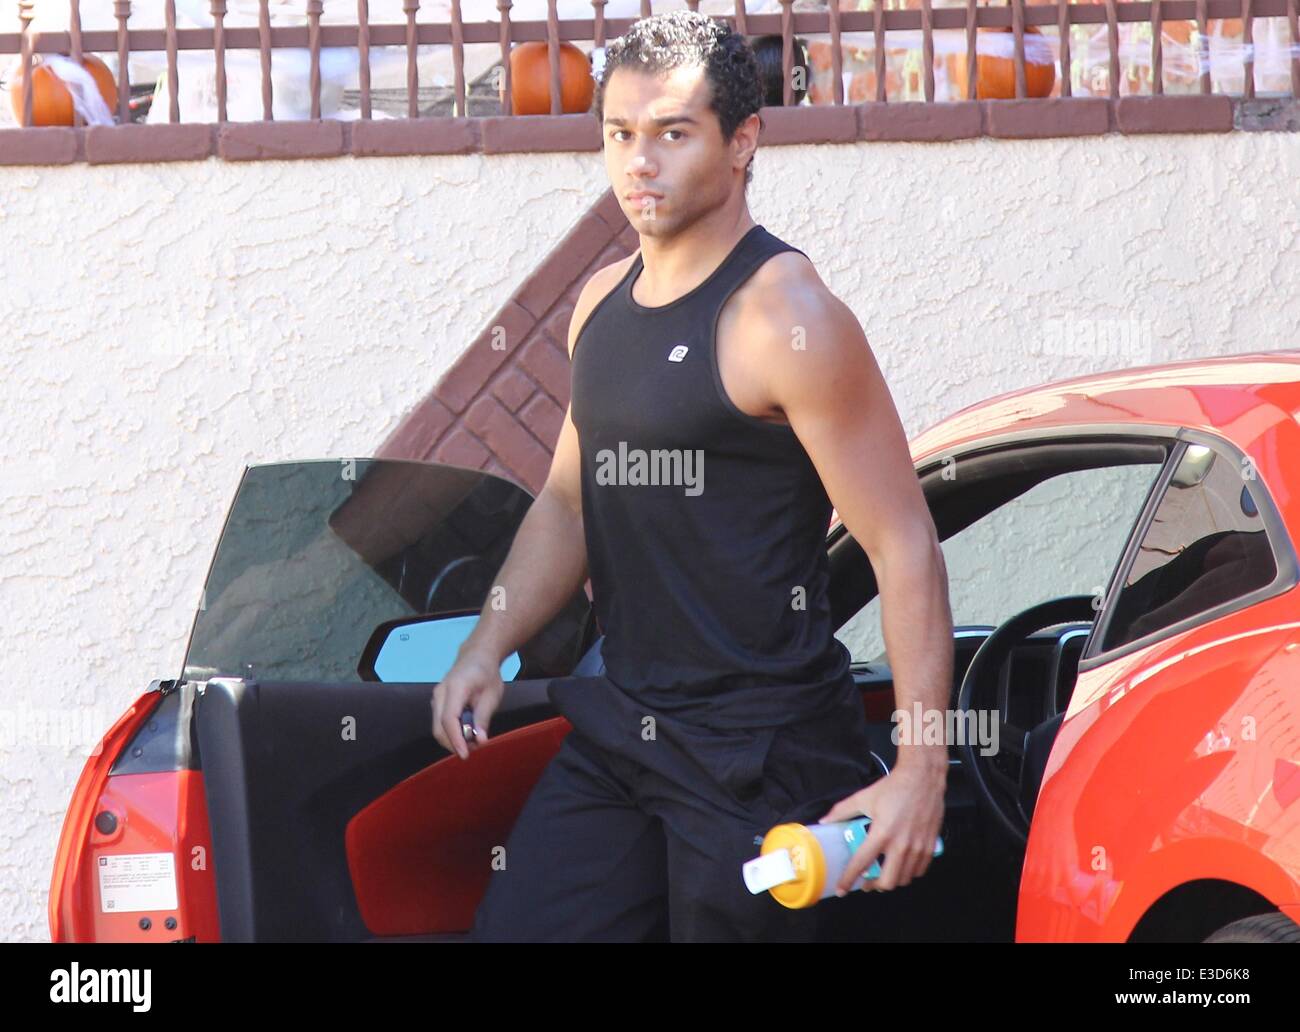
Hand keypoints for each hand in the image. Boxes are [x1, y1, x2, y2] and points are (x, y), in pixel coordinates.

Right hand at [431, 649, 504, 759]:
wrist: (476, 656)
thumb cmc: (487, 674)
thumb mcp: (492, 695)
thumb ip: (483, 718)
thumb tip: (479, 741)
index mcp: (455, 688)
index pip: (449, 719)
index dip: (456, 740)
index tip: (465, 754)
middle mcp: (440, 693)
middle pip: (438, 728)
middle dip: (454, 743)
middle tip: (474, 749)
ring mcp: (436, 697)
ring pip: (437, 728)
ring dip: (453, 740)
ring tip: (473, 742)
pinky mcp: (437, 703)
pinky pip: (440, 723)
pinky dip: (451, 732)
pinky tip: (466, 733)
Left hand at [819, 761, 945, 893]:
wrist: (923, 778)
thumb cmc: (893, 788)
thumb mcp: (864, 798)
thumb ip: (842, 811)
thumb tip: (825, 820)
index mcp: (881, 833)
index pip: (862, 863)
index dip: (849, 879)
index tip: (842, 889)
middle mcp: (901, 845)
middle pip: (887, 881)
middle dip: (874, 885)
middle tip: (866, 881)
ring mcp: (917, 847)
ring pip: (904, 879)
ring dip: (891, 880)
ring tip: (883, 873)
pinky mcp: (930, 846)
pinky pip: (919, 871)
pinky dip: (908, 873)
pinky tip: (901, 866)